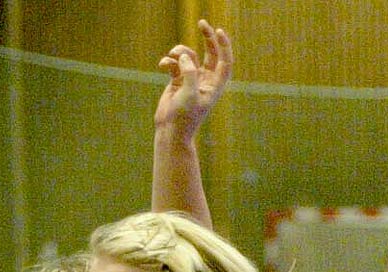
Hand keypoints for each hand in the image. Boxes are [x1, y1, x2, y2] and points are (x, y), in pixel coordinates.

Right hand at [154, 19, 232, 141]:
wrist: (170, 132)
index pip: (225, 61)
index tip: (218, 31)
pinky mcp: (177, 82)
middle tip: (202, 22)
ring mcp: (191, 80)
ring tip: (172, 55)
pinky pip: (175, 64)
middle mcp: (205, 80)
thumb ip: (189, 73)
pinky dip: (168, 61)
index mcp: (215, 85)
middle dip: (207, 37)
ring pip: (189, 56)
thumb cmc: (184, 117)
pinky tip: (163, 65)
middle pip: (211, 53)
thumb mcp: (189, 94)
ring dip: (181, 51)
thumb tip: (184, 56)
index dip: (224, 45)